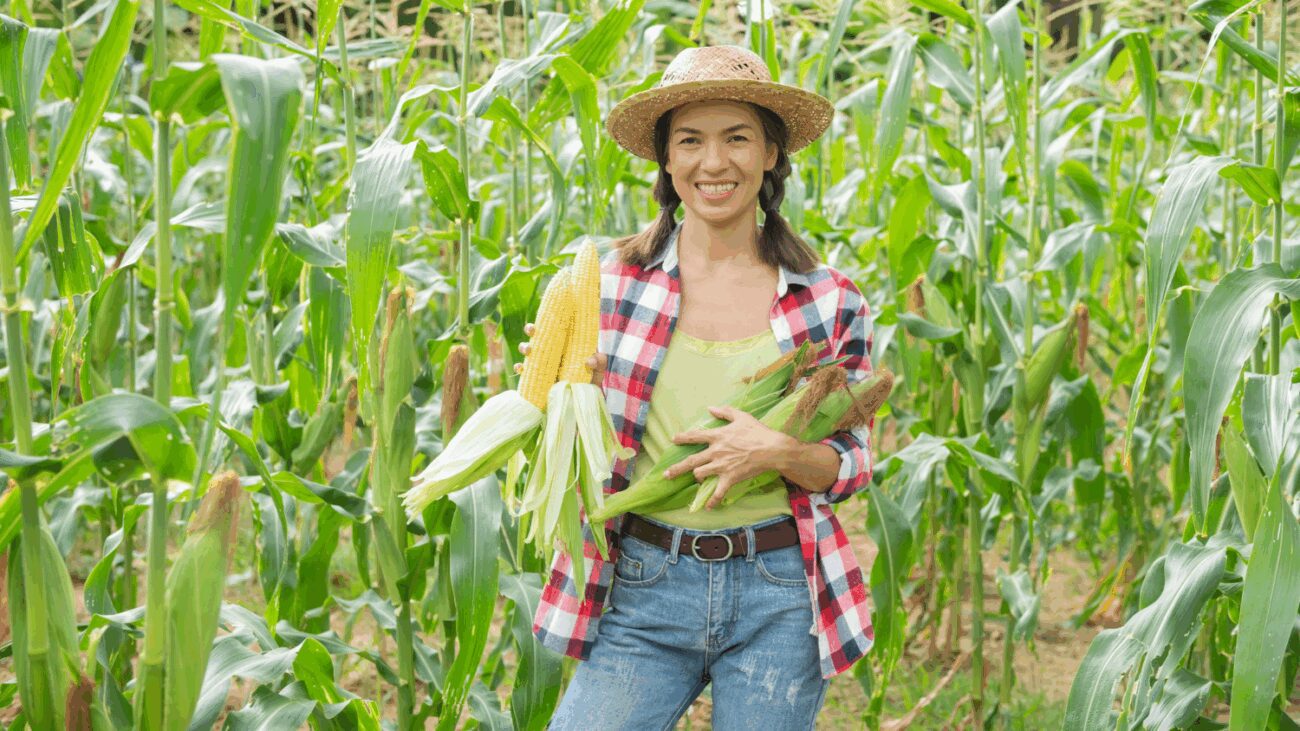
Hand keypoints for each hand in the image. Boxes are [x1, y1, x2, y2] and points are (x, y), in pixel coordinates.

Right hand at [514, 322, 606, 385]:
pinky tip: (521, 368)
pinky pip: (525, 371)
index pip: (554, 329)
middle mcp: (551, 352)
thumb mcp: (598, 370)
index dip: (546, 321)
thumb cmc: (591, 379)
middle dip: (531, 331)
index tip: (545, 318)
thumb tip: (590, 360)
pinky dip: (520, 368)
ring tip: (528, 350)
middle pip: (538, 337)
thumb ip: (599, 362)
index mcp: (564, 345)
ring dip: (525, 348)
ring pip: (529, 352)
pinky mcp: (536, 379)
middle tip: (532, 332)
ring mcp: (543, 365)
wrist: (584, 400)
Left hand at [662, 405, 794, 509]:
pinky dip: (712, 500)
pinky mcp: (730, 478)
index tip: (673, 439)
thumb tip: (710, 408)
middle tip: (667, 474)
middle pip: (691, 461)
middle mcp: (716, 452)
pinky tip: (708, 507)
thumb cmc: (758, 431)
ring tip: (697, 480)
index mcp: (718, 436)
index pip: (695, 436)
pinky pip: (718, 492)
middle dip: (677, 469)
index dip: (683, 438)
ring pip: (700, 474)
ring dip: (697, 478)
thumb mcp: (742, 416)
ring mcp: (721, 466)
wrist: (772, 449)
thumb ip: (725, 411)